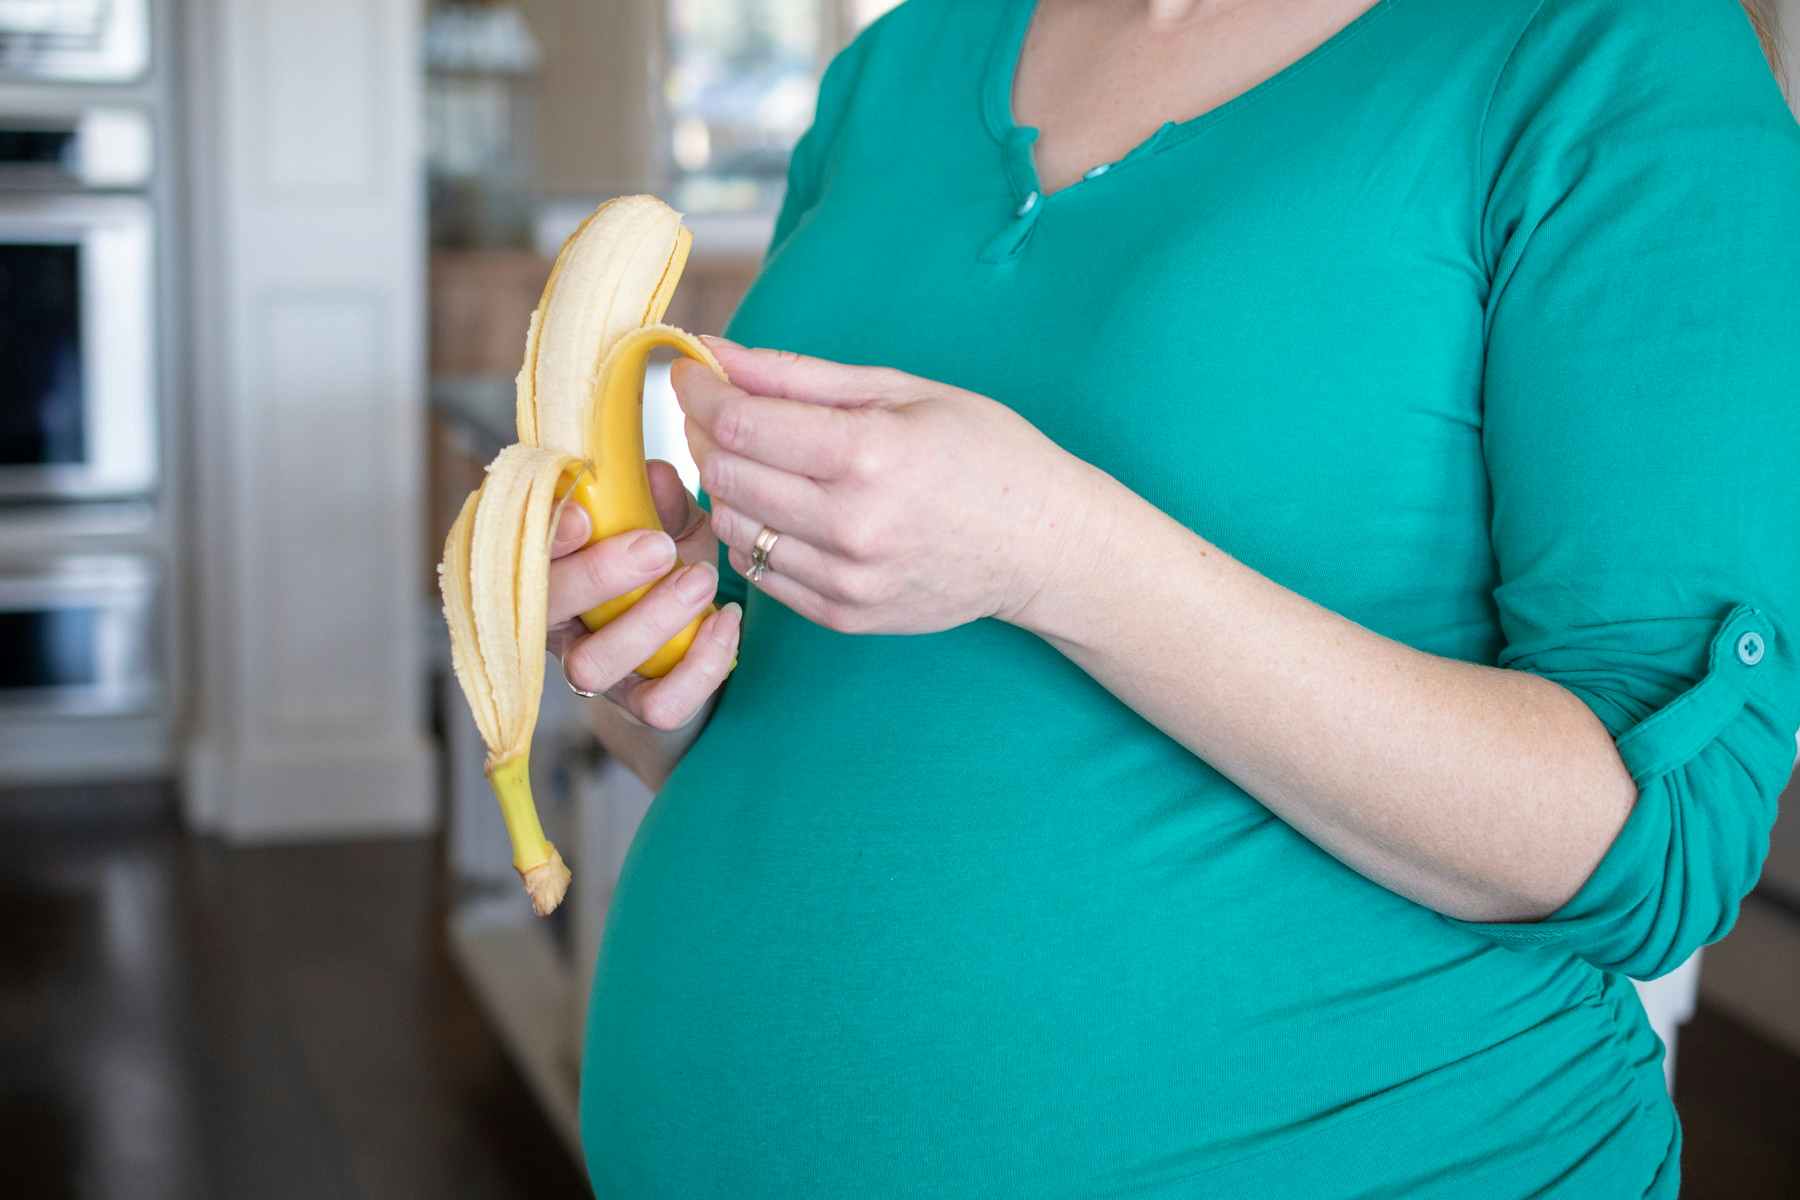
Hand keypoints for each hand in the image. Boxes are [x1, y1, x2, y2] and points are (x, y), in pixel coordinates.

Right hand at [545, 460, 740, 729]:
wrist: (692, 646)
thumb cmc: (667, 569)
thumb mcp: (668, 522)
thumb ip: (659, 498)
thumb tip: (653, 475)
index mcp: (549, 568)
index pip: (518, 551)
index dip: (541, 536)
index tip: (582, 518)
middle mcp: (558, 626)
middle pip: (546, 610)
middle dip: (600, 576)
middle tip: (659, 547)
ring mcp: (596, 673)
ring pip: (593, 665)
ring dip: (652, 620)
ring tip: (702, 579)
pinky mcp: (639, 709)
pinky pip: (659, 706)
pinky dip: (701, 665)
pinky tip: (726, 620)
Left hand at [675, 338, 1092, 635]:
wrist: (1044, 545)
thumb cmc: (984, 453)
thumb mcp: (900, 390)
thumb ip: (797, 376)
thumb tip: (713, 352)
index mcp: (869, 454)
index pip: (739, 423)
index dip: (699, 392)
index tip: (692, 374)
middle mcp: (852, 524)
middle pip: (724, 474)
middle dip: (706, 433)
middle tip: (722, 411)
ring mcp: (847, 578)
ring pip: (733, 527)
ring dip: (728, 487)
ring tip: (761, 461)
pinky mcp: (844, 615)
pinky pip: (760, 572)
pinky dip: (756, 534)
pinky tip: (787, 508)